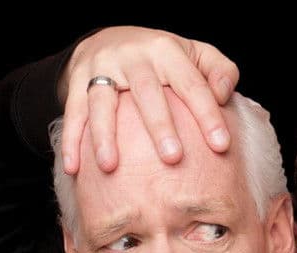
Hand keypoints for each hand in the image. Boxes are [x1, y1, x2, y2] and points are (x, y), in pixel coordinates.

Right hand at [58, 26, 239, 173]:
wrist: (109, 39)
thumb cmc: (164, 59)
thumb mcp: (196, 54)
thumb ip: (220, 70)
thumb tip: (224, 95)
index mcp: (166, 51)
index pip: (192, 84)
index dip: (208, 114)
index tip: (221, 145)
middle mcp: (133, 56)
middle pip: (147, 92)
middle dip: (159, 126)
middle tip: (173, 159)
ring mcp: (102, 68)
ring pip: (102, 102)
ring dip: (105, 135)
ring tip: (110, 167)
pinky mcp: (77, 81)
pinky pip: (73, 112)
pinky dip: (72, 140)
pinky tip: (74, 168)